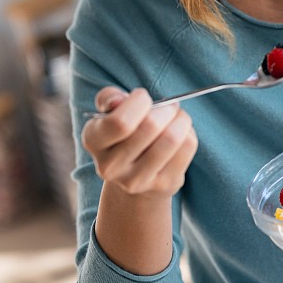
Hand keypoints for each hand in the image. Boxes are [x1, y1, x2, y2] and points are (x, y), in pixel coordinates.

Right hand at [80, 86, 197, 198]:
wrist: (134, 174)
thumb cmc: (124, 133)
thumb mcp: (110, 112)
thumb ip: (110, 98)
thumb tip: (118, 100)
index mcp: (93, 141)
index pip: (120, 122)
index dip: (139, 102)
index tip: (142, 97)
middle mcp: (110, 166)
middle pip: (151, 126)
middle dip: (166, 108)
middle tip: (169, 106)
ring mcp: (136, 180)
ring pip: (171, 138)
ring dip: (181, 119)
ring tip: (178, 117)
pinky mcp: (163, 185)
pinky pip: (187, 148)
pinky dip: (189, 133)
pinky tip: (181, 134)